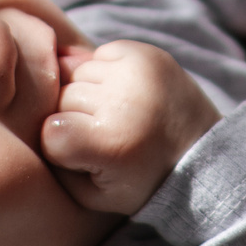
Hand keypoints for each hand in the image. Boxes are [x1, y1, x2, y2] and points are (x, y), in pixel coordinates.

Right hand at [40, 41, 221, 213]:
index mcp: (112, 143)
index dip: (61, 147)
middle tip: (106, 137)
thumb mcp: (90, 193)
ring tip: (117, 115)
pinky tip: (125, 95)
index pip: (49, 131)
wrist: (200, 156)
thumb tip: (45, 80)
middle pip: (61, 98)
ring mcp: (138, 71)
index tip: (88, 157)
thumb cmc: (139, 180)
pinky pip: (100, 55)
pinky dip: (105, 73)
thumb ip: (51, 155)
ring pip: (77, 73)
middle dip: (74, 118)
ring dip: (89, 94)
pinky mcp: (147, 53)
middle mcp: (126, 101)